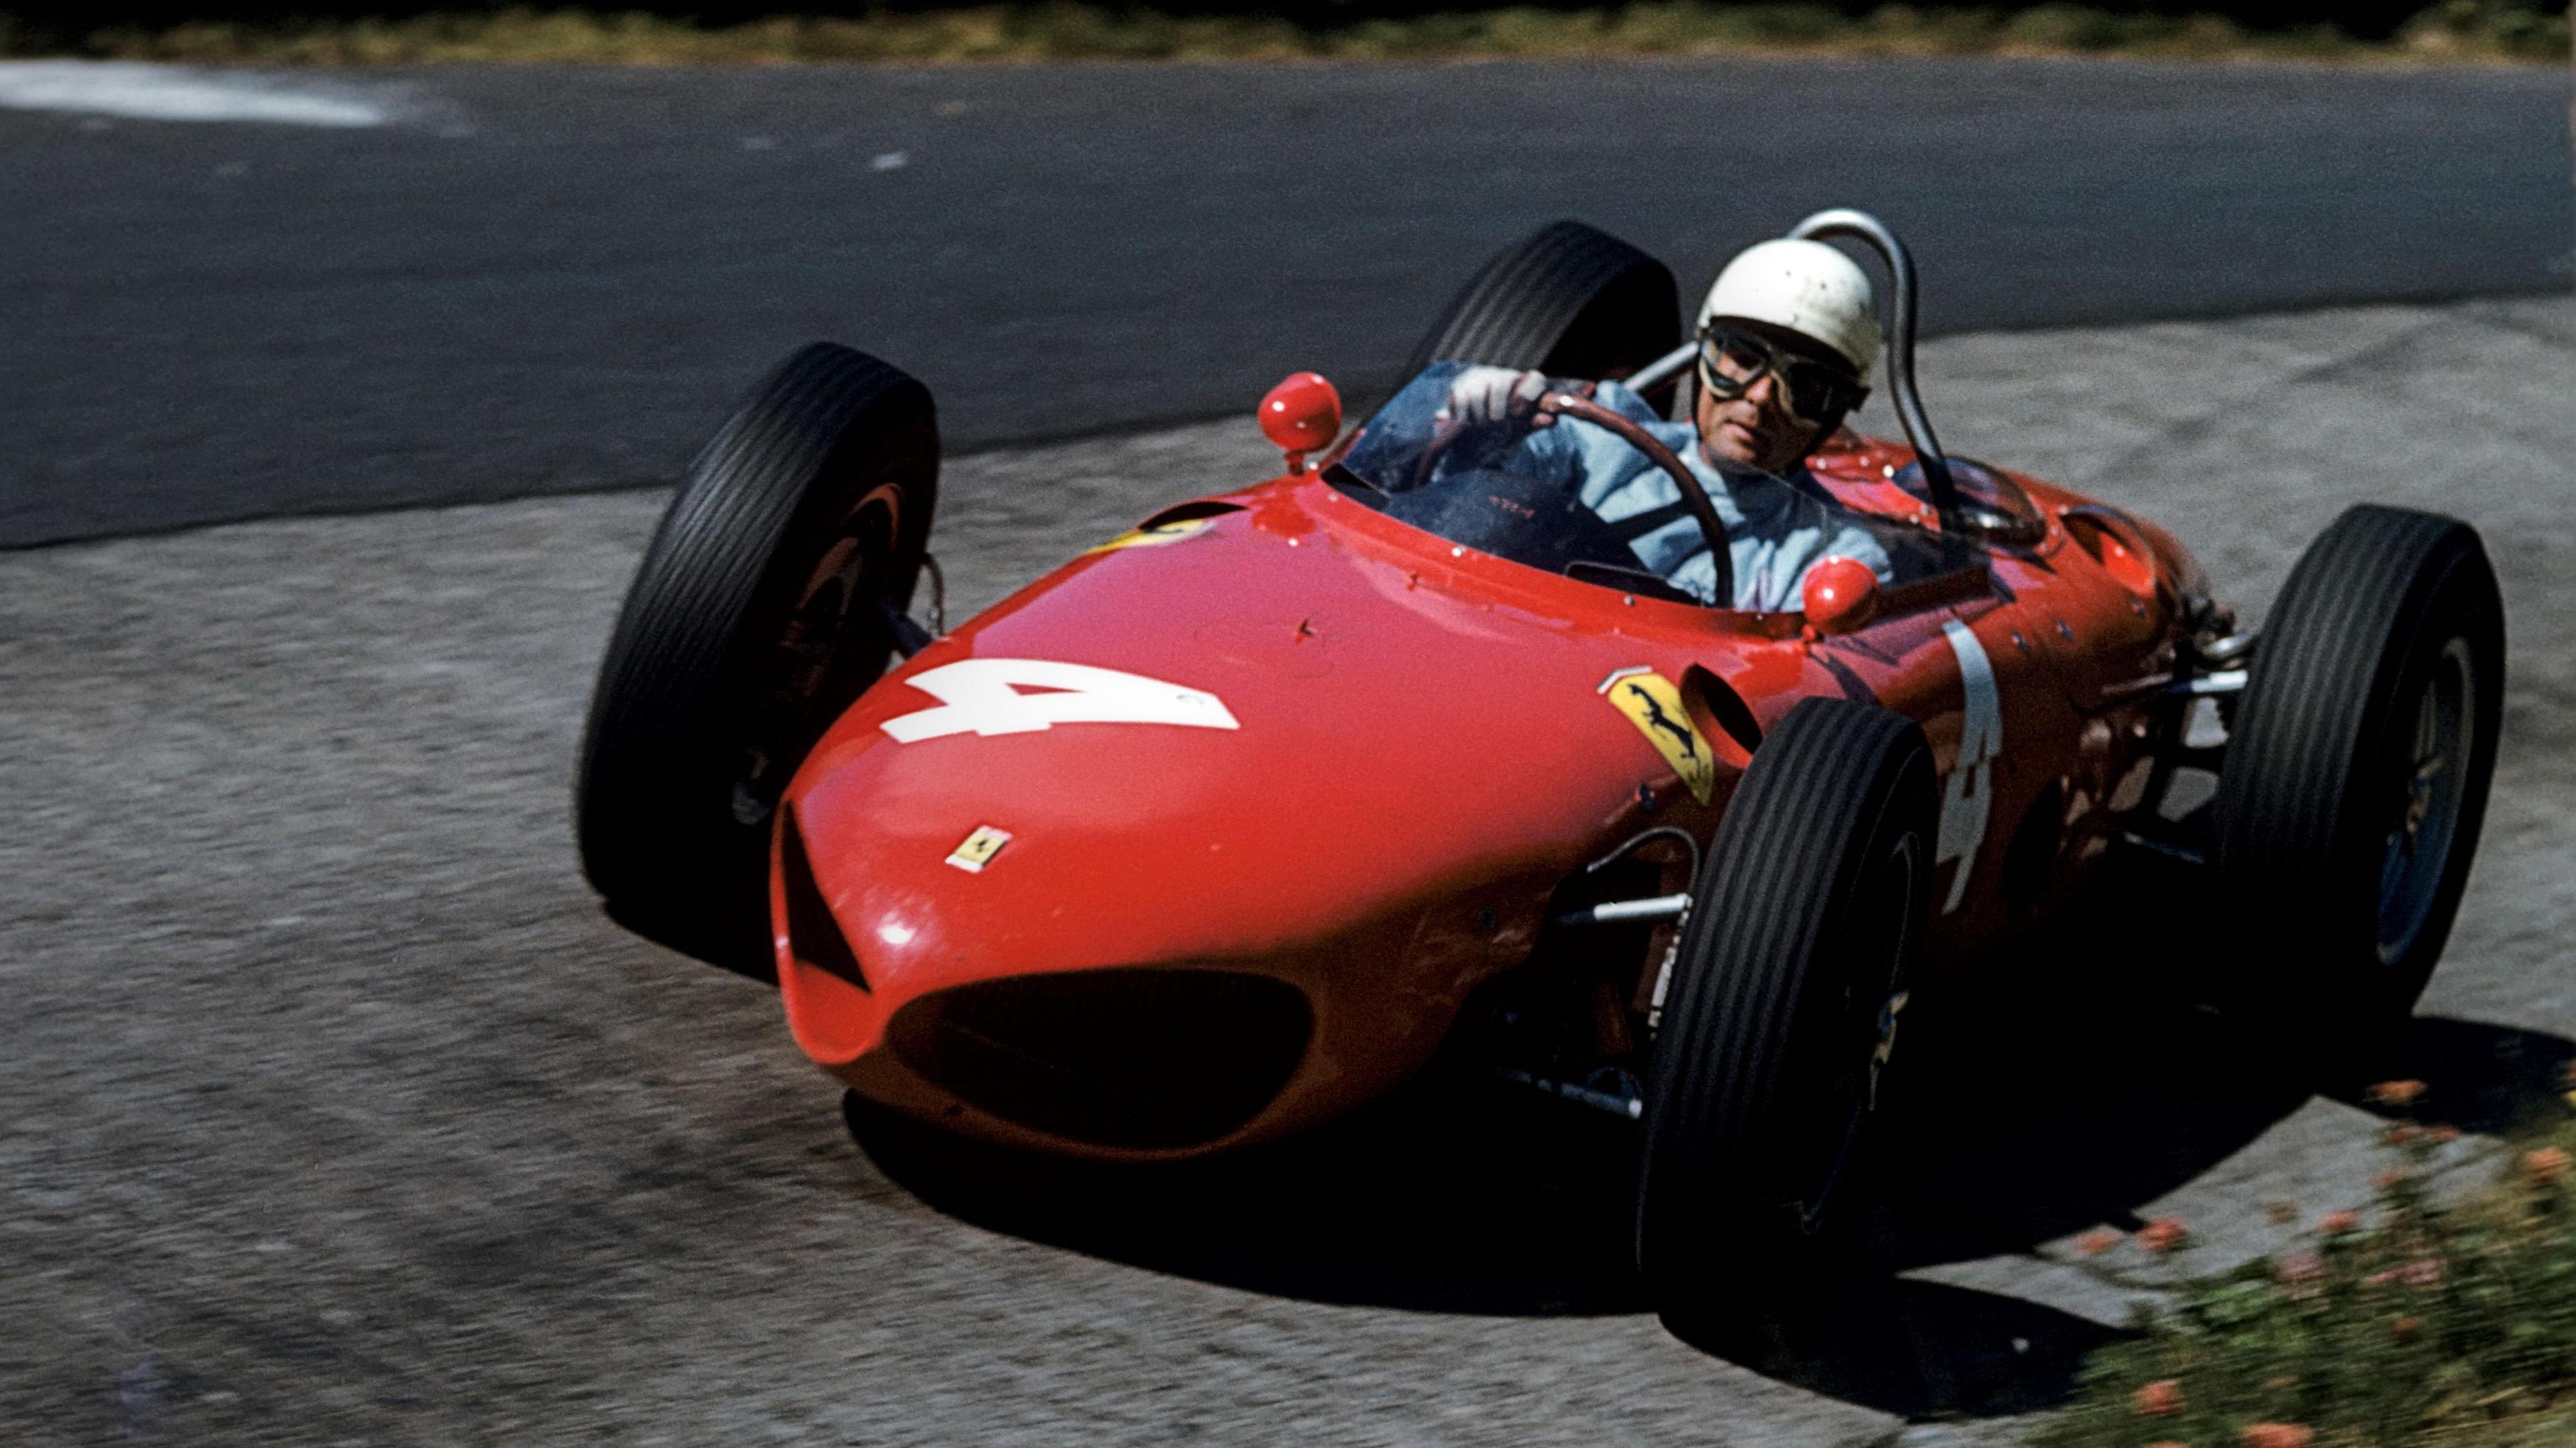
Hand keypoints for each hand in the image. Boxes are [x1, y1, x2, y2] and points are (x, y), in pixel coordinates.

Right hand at [1434, 366, 1549, 427]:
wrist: (1474, 438)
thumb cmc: (1503, 429)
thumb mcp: (1520, 429)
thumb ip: (1534, 423)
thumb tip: (1551, 420)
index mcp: (1524, 384)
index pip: (1534, 379)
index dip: (1528, 394)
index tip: (1517, 413)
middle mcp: (1503, 376)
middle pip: (1501, 383)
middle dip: (1497, 411)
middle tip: (1495, 425)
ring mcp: (1480, 378)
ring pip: (1477, 394)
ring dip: (1478, 417)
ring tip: (1480, 427)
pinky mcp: (1460, 385)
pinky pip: (1460, 400)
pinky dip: (1463, 417)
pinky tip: (1466, 424)